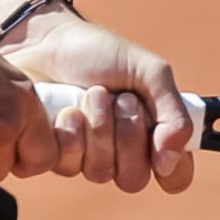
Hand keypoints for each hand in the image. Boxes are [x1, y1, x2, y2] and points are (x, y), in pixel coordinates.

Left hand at [0, 11, 195, 193]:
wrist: (44, 40)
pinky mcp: (56, 155)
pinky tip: (67, 110)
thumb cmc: (99, 52)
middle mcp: (122, 151)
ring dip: (98, 128)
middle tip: (121, 98)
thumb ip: (173, 112)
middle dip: (127, 136)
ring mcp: (88, 156)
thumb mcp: (148, 71)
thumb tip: (170, 159)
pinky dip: (71, 135)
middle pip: (134, 179)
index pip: (175, 176)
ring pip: (101, 173)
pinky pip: (69, 167)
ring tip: (91, 93)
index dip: (172, 168)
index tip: (162, 144)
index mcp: (153, 132)